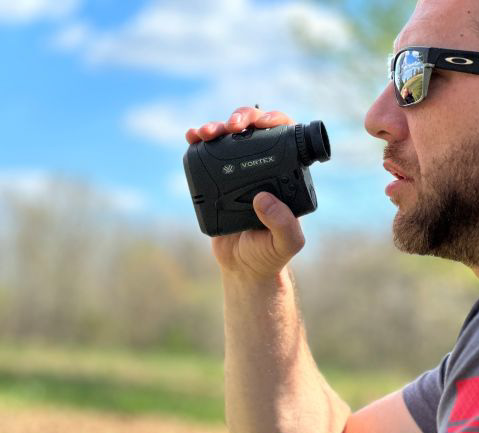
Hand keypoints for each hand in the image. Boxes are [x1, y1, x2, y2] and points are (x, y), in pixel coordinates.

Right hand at [185, 106, 304, 280]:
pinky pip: (208, 154)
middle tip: (232, 125)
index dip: (273, 121)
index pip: (284, 136)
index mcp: (285, 175)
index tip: (260, 122)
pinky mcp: (216, 181)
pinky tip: (192, 137)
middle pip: (254, 129)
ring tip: (206, 132)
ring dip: (217, 126)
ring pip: (229, 137)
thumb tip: (264, 199)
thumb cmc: (269, 255)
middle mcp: (263, 168)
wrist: (242, 268)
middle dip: (242, 118)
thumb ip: (284, 225)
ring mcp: (238, 172)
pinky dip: (199, 141)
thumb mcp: (286, 244)